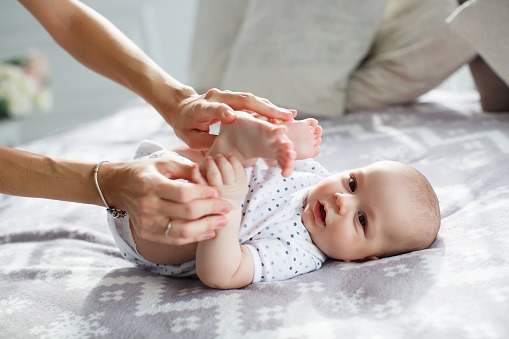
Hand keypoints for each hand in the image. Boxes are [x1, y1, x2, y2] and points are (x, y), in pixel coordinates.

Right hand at [99, 158, 231, 244]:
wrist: (117, 187)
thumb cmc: (145, 171)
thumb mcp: (163, 162)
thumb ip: (185, 167)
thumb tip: (207, 173)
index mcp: (151, 185)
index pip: (183, 193)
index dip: (203, 194)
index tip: (218, 193)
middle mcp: (147, 206)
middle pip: (186, 213)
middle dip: (211, 210)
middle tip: (227, 207)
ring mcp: (146, 223)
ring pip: (182, 230)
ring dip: (207, 227)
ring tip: (223, 222)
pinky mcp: (147, 233)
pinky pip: (175, 239)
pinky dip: (194, 237)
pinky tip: (209, 231)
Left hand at [168, 88, 296, 149]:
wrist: (183, 106)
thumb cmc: (186, 125)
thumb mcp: (191, 138)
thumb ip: (208, 141)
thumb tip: (226, 149)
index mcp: (200, 108)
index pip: (212, 108)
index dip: (221, 112)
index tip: (232, 117)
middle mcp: (216, 97)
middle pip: (242, 100)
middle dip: (264, 108)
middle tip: (284, 116)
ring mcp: (227, 96)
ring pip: (251, 100)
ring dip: (270, 107)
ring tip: (289, 116)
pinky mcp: (233, 98)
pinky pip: (252, 103)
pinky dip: (267, 108)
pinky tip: (281, 114)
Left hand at [195, 153, 247, 205]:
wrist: (222, 218)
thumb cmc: (230, 197)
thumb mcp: (240, 188)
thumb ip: (239, 174)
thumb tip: (233, 156)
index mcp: (240, 187)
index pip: (238, 170)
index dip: (233, 160)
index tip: (229, 154)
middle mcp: (229, 190)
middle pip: (227, 171)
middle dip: (222, 160)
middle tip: (218, 156)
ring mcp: (216, 192)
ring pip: (214, 174)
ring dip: (211, 164)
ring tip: (209, 159)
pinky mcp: (202, 195)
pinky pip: (198, 181)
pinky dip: (196, 172)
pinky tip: (195, 166)